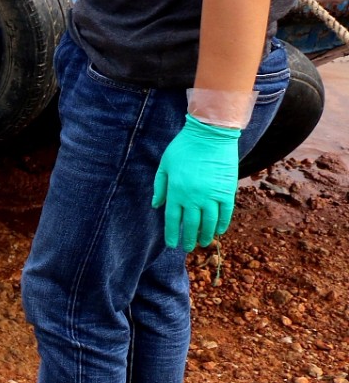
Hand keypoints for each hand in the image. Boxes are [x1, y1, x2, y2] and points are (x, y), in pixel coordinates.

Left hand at [152, 114, 240, 250]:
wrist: (210, 135)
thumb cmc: (183, 148)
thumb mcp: (165, 165)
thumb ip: (160, 186)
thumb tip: (156, 205)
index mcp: (176, 191)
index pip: (173, 219)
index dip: (172, 234)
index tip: (172, 244)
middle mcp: (193, 197)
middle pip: (191, 224)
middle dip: (189, 238)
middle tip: (188, 247)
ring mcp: (211, 195)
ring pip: (209, 222)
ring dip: (206, 235)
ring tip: (204, 243)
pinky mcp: (227, 191)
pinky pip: (225, 213)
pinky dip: (222, 224)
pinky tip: (219, 231)